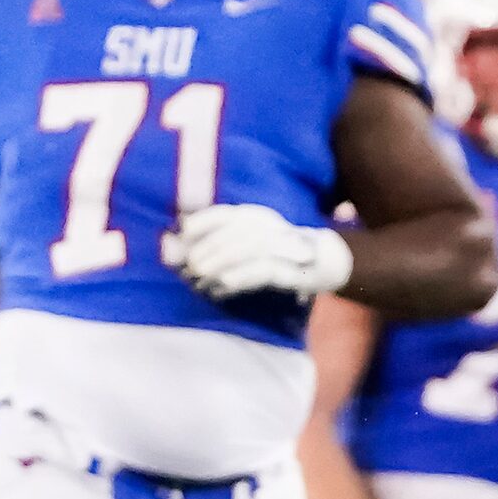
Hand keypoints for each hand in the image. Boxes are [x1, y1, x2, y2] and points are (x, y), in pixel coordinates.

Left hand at [168, 205, 353, 301]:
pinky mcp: (293, 270)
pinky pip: (264, 270)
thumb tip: (174, 247)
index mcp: (254, 215)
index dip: (200, 225)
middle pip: (232, 233)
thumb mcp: (243, 247)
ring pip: (247, 249)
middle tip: (186, 269)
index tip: (182, 237)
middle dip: (206, 249)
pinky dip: (242, 275)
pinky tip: (224, 283)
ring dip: (220, 262)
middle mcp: (268, 225)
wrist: (323, 262)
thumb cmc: (275, 255)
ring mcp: (282, 246)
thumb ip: (211, 247)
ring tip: (200, 276)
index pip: (224, 214)